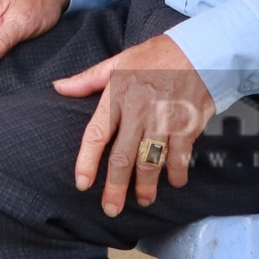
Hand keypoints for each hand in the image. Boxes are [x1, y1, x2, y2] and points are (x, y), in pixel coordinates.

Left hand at [54, 34, 215, 215]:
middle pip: (123, 157)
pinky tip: (175, 182)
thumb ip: (88, 79)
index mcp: (118, 95)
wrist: (200, 50)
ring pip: (150, 162)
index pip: (96, 133)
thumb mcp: (119, 61)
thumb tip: (58, 87)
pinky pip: (179, 157)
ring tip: (144, 200)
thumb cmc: (156, 56)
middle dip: (115, 187)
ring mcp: (164, 121)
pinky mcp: (187, 126)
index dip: (87, 161)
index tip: (82, 184)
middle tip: (110, 208)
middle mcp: (139, 111)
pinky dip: (177, 173)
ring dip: (146, 186)